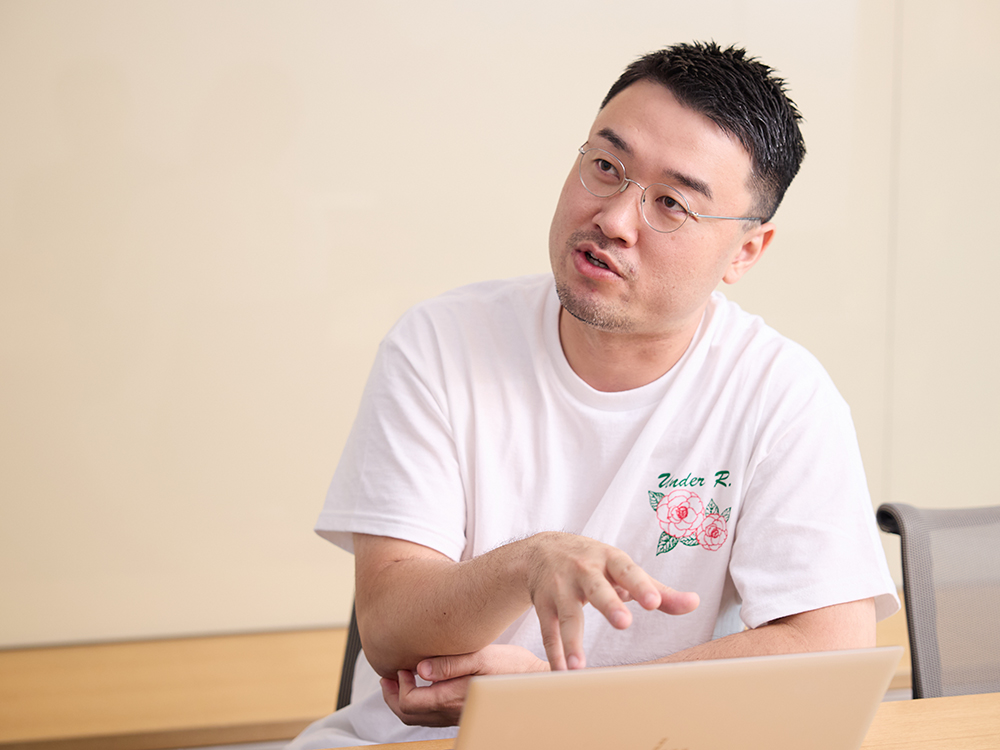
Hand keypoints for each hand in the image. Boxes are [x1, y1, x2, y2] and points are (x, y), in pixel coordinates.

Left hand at [380, 644, 547, 726]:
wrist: (534, 684)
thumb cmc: (511, 668)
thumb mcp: (481, 657)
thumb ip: (449, 663)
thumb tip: (420, 668)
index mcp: (452, 698)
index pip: (409, 701)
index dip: (398, 686)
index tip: (402, 667)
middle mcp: (452, 712)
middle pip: (409, 714)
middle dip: (393, 695)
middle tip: (389, 676)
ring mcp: (457, 716)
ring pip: (419, 717)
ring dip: (404, 699)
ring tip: (401, 680)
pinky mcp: (464, 713)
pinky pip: (432, 716)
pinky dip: (420, 702)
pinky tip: (425, 686)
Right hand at [525, 532, 698, 670]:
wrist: (542, 551)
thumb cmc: (594, 562)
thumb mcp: (623, 570)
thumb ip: (659, 590)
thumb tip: (694, 603)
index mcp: (609, 560)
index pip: (628, 571)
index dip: (641, 586)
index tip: (654, 603)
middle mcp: (583, 570)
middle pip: (596, 588)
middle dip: (609, 605)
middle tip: (623, 622)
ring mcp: (560, 587)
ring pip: (568, 615)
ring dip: (572, 641)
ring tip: (579, 666)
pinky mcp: (543, 604)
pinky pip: (549, 630)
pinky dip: (554, 652)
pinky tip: (562, 671)